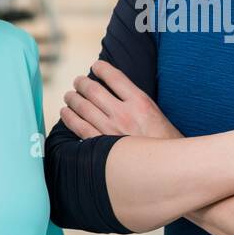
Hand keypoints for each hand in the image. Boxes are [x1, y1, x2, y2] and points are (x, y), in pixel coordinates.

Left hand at [60, 60, 181, 139]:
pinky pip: (79, 127)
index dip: (101, 68)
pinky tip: (66, 112)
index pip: (114, 77)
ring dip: (72, 98)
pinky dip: (69, 117)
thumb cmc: (164, 141)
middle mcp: (124, 114)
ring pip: (82, 107)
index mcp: (140, 102)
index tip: (96, 66)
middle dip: (81, 83)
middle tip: (78, 81)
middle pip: (93, 90)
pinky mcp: (102, 146)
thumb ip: (136, 101)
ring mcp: (111, 131)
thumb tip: (115, 89)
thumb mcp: (155, 113)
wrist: (167, 168)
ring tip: (69, 95)